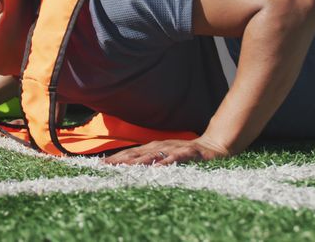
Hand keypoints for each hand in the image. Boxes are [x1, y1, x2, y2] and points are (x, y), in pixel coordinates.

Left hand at [102, 138, 229, 165]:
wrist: (214, 147)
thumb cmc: (186, 154)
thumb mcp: (166, 156)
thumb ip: (150, 160)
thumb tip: (130, 166)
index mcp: (154, 148)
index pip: (131, 152)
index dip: (116, 158)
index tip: (100, 164)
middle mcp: (161, 146)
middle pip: (137, 152)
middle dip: (121, 159)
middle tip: (105, 165)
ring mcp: (174, 149)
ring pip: (154, 154)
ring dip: (138, 160)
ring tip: (124, 166)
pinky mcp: (189, 153)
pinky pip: (177, 158)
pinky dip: (167, 162)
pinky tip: (158, 168)